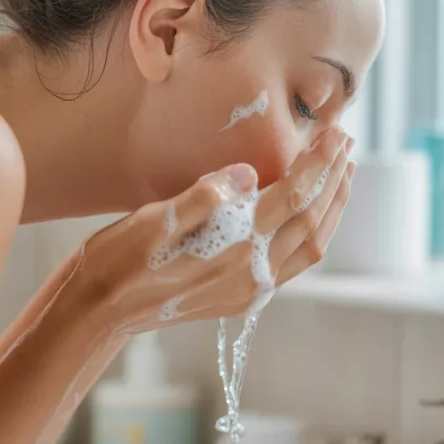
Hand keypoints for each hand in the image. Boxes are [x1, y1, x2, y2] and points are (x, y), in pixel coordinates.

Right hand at [74, 128, 352, 332]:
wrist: (98, 311)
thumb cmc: (117, 261)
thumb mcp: (152, 221)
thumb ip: (203, 197)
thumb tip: (247, 173)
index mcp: (232, 249)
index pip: (292, 198)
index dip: (317, 163)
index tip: (334, 133)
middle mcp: (250, 275)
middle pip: (312, 222)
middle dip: (333, 180)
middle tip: (345, 142)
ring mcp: (248, 290)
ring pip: (310, 247)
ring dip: (331, 208)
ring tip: (340, 173)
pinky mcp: (240, 298)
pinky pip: (293, 263)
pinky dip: (313, 233)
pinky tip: (311, 214)